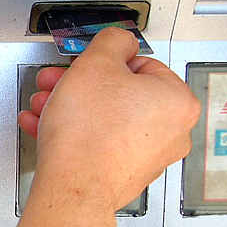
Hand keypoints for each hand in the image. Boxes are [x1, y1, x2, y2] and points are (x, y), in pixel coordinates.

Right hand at [17, 27, 200, 210]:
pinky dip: (77, 132)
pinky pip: (101, 143)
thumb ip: (112, 41)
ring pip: (107, 119)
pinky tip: (48, 127)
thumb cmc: (90, 134)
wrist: (73, 185)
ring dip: (74, 108)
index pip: (141, 64)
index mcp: (178, 100)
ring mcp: (149, 157)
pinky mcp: (125, 174)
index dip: (106, 62)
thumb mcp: (96, 63)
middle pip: (121, 93)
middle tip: (61, 83)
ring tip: (48, 105)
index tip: (87, 66)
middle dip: (83, 86)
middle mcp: (172, 131)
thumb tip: (119, 43)